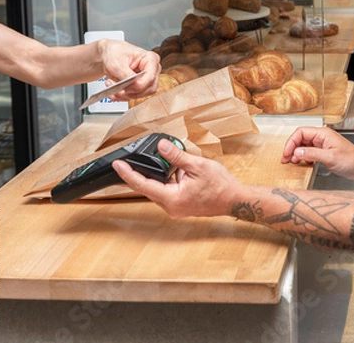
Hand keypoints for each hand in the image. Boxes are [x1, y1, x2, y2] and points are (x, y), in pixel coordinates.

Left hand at [98, 39, 160, 100]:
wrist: (109, 54)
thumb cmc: (115, 53)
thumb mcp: (117, 63)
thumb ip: (126, 75)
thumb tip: (131, 86)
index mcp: (151, 59)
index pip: (150, 78)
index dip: (138, 86)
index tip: (125, 88)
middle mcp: (152, 69)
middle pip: (149, 89)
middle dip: (132, 92)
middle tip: (117, 90)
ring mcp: (148, 78)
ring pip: (143, 94)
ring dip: (126, 95)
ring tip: (112, 88)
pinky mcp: (142, 85)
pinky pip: (136, 96)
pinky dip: (124, 97)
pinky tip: (114, 92)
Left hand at [112, 139, 238, 218]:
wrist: (234, 200)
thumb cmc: (220, 186)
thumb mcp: (198, 166)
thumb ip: (177, 156)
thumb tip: (161, 146)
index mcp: (172, 199)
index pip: (142, 185)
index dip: (128, 174)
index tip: (118, 165)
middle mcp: (171, 207)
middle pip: (147, 188)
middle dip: (141, 172)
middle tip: (131, 160)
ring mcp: (175, 208)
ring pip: (157, 189)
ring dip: (158, 176)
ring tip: (168, 163)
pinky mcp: (180, 205)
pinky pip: (167, 191)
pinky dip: (167, 180)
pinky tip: (176, 171)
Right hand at [281, 127, 353, 179]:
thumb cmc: (351, 159)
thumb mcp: (330, 157)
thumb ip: (312, 154)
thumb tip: (297, 152)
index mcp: (322, 134)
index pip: (301, 133)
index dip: (291, 142)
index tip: (287, 153)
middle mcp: (321, 137)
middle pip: (300, 138)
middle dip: (291, 148)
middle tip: (285, 159)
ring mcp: (322, 144)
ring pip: (303, 145)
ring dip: (296, 153)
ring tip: (292, 162)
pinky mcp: (323, 152)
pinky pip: (309, 152)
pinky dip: (303, 157)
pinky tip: (302, 163)